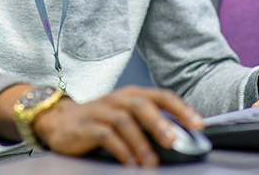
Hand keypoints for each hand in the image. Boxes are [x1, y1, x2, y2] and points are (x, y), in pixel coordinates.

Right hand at [32, 86, 202, 166]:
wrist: (60, 121)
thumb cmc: (101, 120)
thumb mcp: (127, 116)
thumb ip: (150, 122)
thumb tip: (181, 138)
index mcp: (133, 94)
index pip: (161, 96)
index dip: (181, 109)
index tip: (198, 125)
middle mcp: (118, 99)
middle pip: (141, 105)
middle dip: (160, 123)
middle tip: (175, 142)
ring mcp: (101, 111)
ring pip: (124, 121)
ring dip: (141, 143)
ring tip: (151, 162)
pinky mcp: (86, 126)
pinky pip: (106, 136)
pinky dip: (121, 150)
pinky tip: (130, 163)